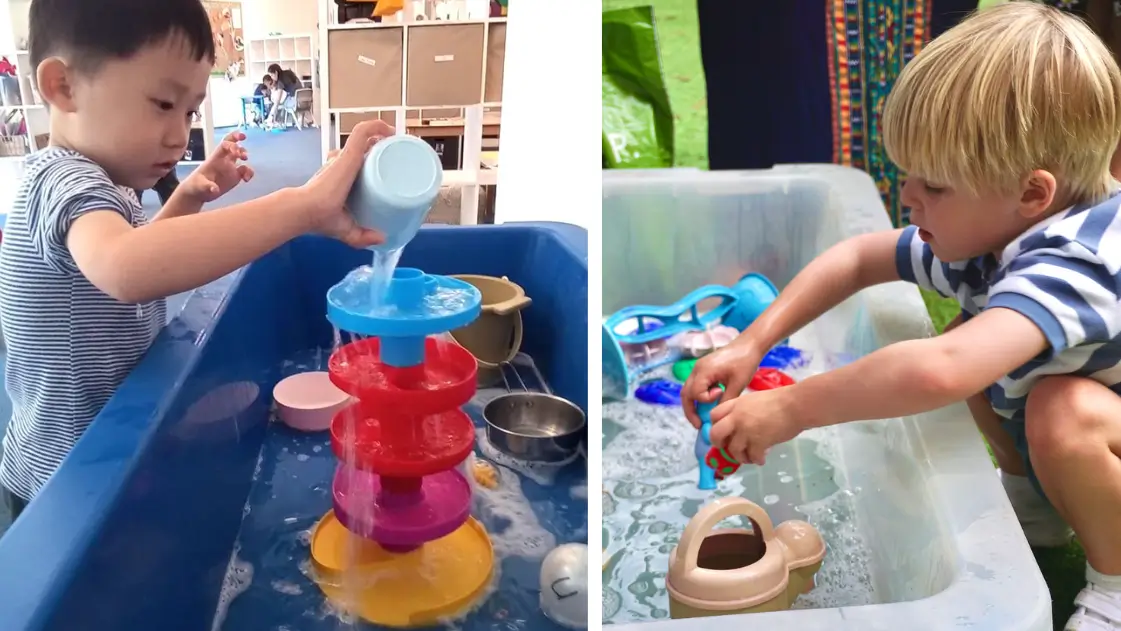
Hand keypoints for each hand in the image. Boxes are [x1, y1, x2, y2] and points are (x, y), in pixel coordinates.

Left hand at [181, 131, 253, 201]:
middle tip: (244, 137)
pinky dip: (249, 172)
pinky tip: (246, 179)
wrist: (198, 193)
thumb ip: (208, 187)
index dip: (231, 145)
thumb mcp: (200, 186)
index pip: (224, 146)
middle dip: (237, 137)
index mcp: (215, 159)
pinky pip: (245, 170)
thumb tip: (215, 190)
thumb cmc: (196, 186)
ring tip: (245, 160)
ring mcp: (230, 167)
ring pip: (240, 155)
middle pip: (231, 143)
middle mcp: (223, 160)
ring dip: (244, 154)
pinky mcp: (235, 176)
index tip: (236, 152)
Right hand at [299, 119, 394, 248]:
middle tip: (400, 155)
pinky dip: (377, 126)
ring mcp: (344, 156)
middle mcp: (340, 162)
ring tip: (399, 143)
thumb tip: (382, 238)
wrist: (306, 211)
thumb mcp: (346, 229)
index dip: (371, 159)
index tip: (389, 165)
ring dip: (382, 133)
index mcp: (338, 176)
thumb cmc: (320, 218)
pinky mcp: (348, 153)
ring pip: (366, 137)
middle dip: (381, 146)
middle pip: (363, 147)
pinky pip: (363, 132)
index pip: (355, 161)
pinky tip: (391, 130)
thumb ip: (361, 236)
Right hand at [681, 339, 762, 428]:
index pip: (695, 393)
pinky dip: (699, 396)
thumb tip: (718, 416)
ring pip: (688, 390)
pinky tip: (709, 402)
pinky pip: (695, 385)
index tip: (720, 394)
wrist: (749, 345)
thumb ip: (726, 400)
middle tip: (698, 425)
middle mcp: (697, 369)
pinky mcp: (703, 369)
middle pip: (685, 394)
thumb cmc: (745, 361)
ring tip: (701, 418)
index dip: (705, 400)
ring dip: (693, 404)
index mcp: (704, 370)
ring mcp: (698, 368)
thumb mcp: (737, 383)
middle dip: (690, 411)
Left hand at [708, 387, 803, 465]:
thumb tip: (739, 427)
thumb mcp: (754, 399)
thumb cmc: (780, 400)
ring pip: (733, 450)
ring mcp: (746, 430)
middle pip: (715, 434)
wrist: (796, 405)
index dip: (715, 425)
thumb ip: (742, 411)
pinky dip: (756, 460)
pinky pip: (752, 457)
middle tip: (726, 447)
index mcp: (736, 405)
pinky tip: (762, 459)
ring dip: (740, 457)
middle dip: (718, 444)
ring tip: (749, 457)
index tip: (722, 432)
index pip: (714, 415)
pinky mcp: (758, 442)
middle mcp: (737, 417)